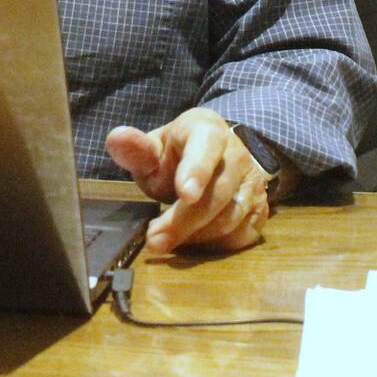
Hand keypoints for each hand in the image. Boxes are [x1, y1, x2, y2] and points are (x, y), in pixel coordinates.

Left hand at [105, 107, 272, 254]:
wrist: (218, 156)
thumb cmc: (179, 154)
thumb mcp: (155, 148)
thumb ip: (137, 149)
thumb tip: (116, 139)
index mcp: (209, 130)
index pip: (207, 147)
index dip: (197, 170)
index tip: (184, 194)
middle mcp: (238, 154)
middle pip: (217, 193)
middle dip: (184, 221)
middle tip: (155, 239)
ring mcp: (253, 183)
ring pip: (231, 218)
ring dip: (197, 237)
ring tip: (166, 241)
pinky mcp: (260, 208)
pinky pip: (242, 235)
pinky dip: (216, 246)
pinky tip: (192, 244)